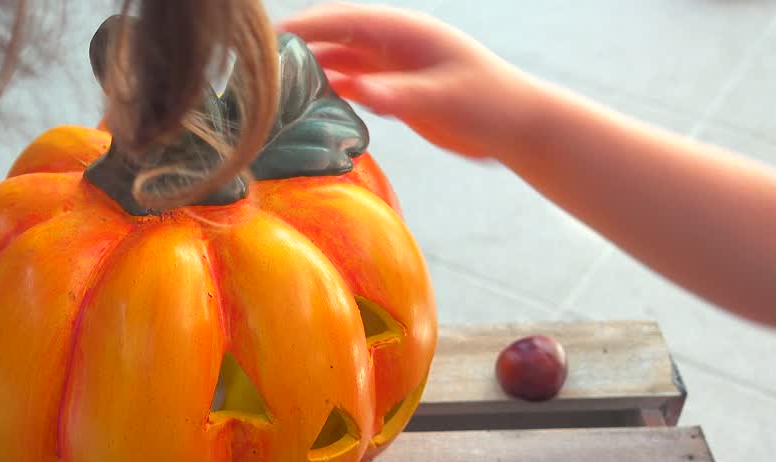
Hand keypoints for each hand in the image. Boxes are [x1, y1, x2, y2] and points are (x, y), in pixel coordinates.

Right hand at [278, 3, 541, 158]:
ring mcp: (393, 67)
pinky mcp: (396, 92)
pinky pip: (352, 85)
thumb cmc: (489, 105)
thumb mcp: (445, 100)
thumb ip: (401, 96)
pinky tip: (305, 109)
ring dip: (310, 73)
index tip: (270, 39)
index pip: (344, 22)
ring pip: (340, 62)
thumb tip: (361, 92)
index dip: (307, 27)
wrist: (518, 126)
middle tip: (257, 69)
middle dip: (297, 49)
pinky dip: (329, 93)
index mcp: (404, 32)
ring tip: (272, 92)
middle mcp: (393, 44)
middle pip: (334, 38)